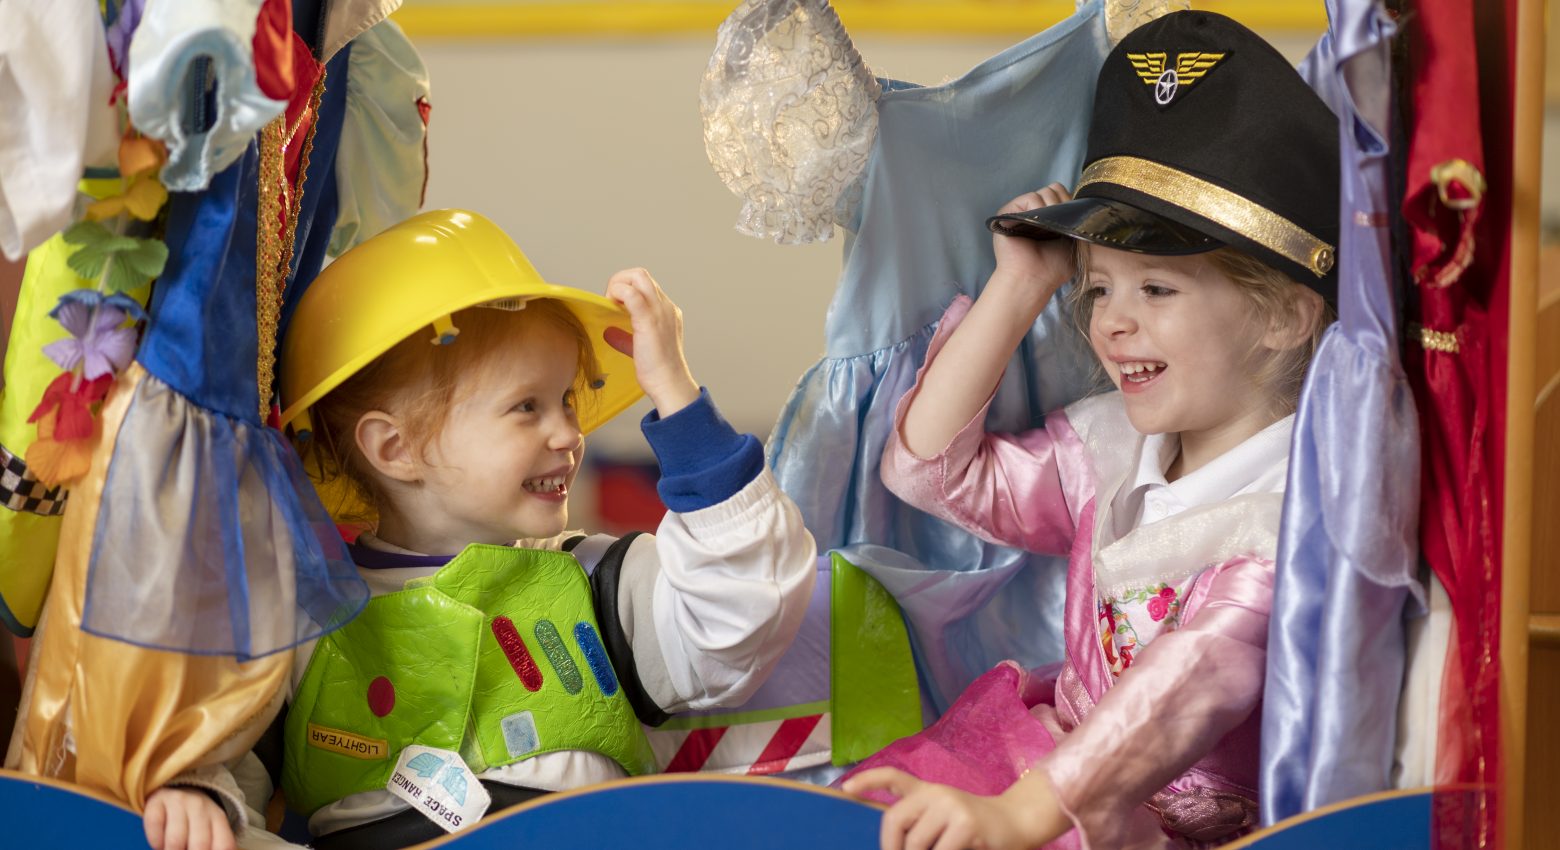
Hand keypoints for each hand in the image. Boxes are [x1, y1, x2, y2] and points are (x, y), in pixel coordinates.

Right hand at [143, 787, 235, 849]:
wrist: (177, 789)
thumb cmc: (196, 820)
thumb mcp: (211, 830)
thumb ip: (214, 845)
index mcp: (218, 817)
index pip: (224, 845)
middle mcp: (201, 807)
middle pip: (200, 845)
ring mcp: (179, 802)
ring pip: (176, 840)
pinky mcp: (157, 801)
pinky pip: (155, 826)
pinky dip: (156, 842)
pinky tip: (159, 844)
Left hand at [602, 268, 700, 416]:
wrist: (669, 383)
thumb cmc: (658, 370)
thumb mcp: (641, 348)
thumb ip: (626, 337)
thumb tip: (610, 331)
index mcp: (667, 311)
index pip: (645, 285)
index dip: (626, 289)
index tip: (614, 306)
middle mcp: (666, 306)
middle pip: (641, 274)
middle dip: (620, 281)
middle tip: (609, 302)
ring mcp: (660, 311)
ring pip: (638, 276)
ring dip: (617, 285)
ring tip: (610, 304)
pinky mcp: (649, 320)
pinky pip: (631, 294)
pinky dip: (617, 293)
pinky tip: (610, 306)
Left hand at [843, 767, 1066, 849]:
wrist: (1017, 822)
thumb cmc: (975, 828)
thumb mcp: (944, 817)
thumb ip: (919, 824)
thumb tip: (896, 845)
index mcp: (928, 790)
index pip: (893, 777)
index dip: (868, 780)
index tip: (847, 789)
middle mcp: (936, 793)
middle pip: (895, 822)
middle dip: (894, 848)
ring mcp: (951, 807)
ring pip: (916, 845)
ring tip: (945, 848)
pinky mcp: (966, 826)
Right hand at [990, 183, 1076, 300]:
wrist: (1035, 279)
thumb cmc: (1053, 268)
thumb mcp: (1073, 241)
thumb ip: (1076, 220)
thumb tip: (1081, 203)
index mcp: (1047, 218)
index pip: (1061, 194)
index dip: (1069, 203)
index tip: (1073, 220)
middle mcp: (1032, 213)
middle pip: (1054, 189)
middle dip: (1062, 204)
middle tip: (1060, 225)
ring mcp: (1020, 213)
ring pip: (1044, 192)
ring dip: (1052, 208)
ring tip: (1048, 227)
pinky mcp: (1007, 213)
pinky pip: (1030, 197)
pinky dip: (1038, 207)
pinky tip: (1038, 223)